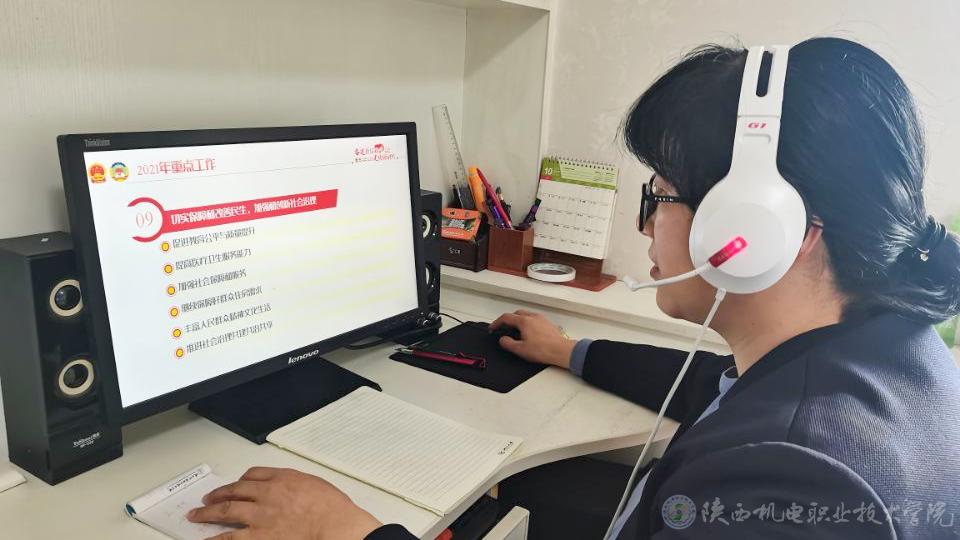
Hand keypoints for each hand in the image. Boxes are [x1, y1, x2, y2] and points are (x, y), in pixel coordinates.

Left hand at [187, 467, 381, 539]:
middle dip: (218, 494)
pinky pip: (230, 537)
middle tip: (208, 498)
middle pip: (235, 490)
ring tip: (197, 515)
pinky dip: (216, 538)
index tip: (236, 484)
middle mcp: (266, 493)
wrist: (335, 525)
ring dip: (208, 513)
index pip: (253, 474)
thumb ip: (295, 483)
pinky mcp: (258, 536)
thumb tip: (287, 488)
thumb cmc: (331, 507)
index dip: (241, 480)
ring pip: (226, 511)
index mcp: (281, 478)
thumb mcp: (314, 483)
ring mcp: (260, 516)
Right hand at [489, 310, 576, 368]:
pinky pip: (534, 319)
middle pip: (516, 314)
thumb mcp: (520, 349)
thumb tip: (503, 339)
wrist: (561, 351)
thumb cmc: (542, 350)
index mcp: (524, 321)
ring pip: (526, 315)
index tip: (493, 328)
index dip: (497, 323)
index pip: (506, 318)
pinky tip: (529, 333)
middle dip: (508, 320)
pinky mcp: (548, 323)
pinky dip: (527, 323)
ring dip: (518, 321)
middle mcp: (533, 317)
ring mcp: (541, 319)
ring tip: (516, 331)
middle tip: (503, 329)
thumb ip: (508, 343)